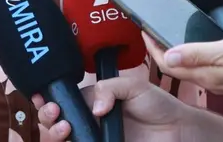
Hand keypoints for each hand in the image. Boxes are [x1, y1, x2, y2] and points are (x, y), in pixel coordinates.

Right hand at [33, 74, 185, 140]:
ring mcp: (95, 139)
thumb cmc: (157, 105)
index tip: (44, 96)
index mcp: (94, 102)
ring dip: (54, 132)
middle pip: (56, 121)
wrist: (178, 130)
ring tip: (64, 128)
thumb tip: (94, 108)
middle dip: (47, 115)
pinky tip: (70, 139)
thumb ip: (110, 89)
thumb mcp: (133, 86)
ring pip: (63, 138)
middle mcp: (90, 121)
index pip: (64, 100)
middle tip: (55, 112)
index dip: (50, 98)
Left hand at [145, 34, 222, 97]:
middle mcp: (211, 81)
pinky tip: (196, 44)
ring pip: (190, 67)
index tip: (143, 30)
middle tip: (151, 31)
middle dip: (160, 50)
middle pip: (176, 67)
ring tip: (168, 34)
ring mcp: (222, 80)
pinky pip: (205, 66)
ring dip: (176, 52)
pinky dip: (194, 54)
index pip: (168, 64)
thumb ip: (197, 54)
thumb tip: (168, 56)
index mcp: (207, 75)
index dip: (152, 49)